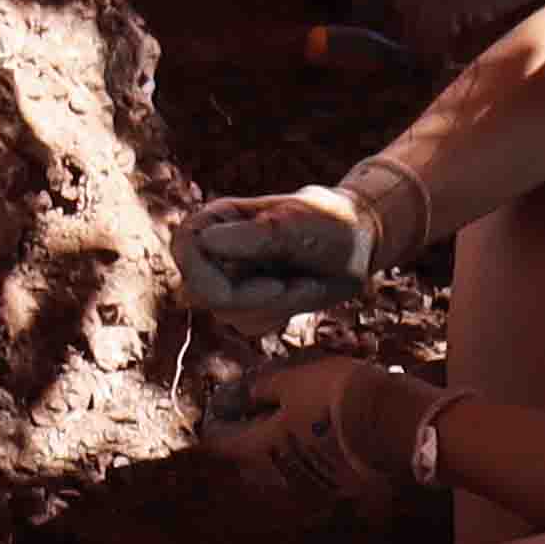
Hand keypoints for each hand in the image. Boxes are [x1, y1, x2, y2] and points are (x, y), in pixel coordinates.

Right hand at [175, 182, 389, 325]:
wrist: (359, 243)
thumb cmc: (329, 223)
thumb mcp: (298, 225)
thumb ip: (253, 235)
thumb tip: (204, 241)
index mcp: (219, 219)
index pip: (184, 248)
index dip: (206, 276)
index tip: (257, 285)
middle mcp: (217, 249)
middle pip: (202, 292)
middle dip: (249, 299)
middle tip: (286, 287)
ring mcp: (231, 277)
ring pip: (227, 314)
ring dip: (272, 307)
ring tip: (305, 283)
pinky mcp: (249, 301)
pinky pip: (249, 324)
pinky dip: (279, 315)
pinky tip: (301, 292)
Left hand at [209, 358, 434, 509]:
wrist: (390, 421)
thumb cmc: (334, 396)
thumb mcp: (292, 381)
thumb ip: (262, 390)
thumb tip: (244, 394)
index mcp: (259, 450)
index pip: (220, 445)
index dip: (214, 426)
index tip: (218, 411)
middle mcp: (280, 477)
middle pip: (247, 466)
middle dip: (245, 444)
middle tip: (251, 419)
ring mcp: (310, 487)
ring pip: (279, 476)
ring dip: (276, 456)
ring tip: (286, 429)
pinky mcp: (339, 490)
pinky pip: (310, 478)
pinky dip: (306, 462)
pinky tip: (317, 441)